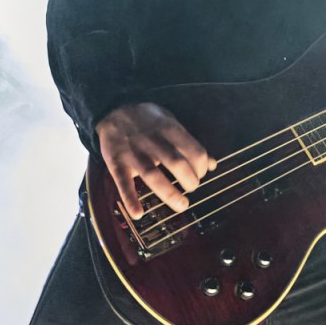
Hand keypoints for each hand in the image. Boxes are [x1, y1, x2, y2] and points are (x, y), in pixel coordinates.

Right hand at [95, 103, 215, 220]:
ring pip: (153, 176)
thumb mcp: (171, 122)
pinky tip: (138, 213)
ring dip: (170, 194)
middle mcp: (153, 141)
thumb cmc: (147, 120)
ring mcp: (134, 153)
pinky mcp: (116, 163)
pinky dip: (130, 199)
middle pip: (177, 164)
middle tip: (192, 188)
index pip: (194, 151)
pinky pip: (123, 183)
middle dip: (190, 181)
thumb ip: (190, 143)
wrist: (113, 110)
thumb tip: (212, 164)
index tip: (201, 174)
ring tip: (182, 205)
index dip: (202, 167)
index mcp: (169, 129)